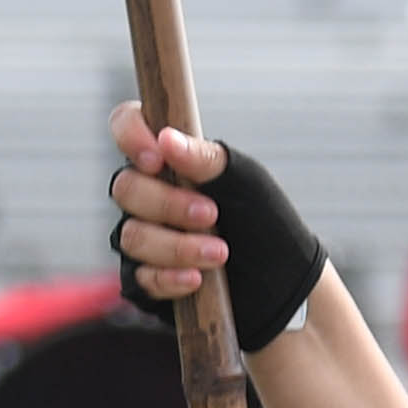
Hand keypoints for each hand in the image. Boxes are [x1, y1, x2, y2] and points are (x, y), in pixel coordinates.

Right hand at [106, 103, 327, 353]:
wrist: (283, 283)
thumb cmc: (265, 223)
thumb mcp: (246, 184)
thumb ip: (207, 160)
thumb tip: (167, 139)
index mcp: (170, 158)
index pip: (127, 125)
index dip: (131, 135)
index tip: (157, 160)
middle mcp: (149, 193)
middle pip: (125, 188)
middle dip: (168, 204)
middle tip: (212, 214)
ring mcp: (146, 235)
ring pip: (130, 236)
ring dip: (176, 246)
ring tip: (220, 254)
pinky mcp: (148, 276)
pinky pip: (139, 277)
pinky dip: (169, 277)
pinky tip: (196, 279)